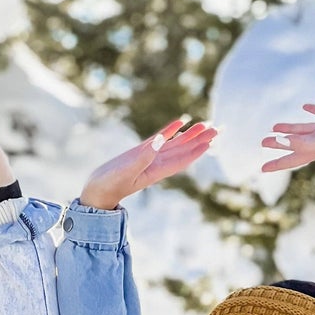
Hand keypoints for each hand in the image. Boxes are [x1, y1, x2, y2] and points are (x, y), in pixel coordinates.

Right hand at [79, 119, 217, 209]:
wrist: (97, 191)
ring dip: (190, 135)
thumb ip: (144, 155)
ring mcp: (149, 158)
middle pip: (183, 150)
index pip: (182, 159)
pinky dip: (171, 130)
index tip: (212, 140)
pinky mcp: (141, 152)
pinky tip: (181, 122)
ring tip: (205, 124)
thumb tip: (161, 139)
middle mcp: (157, 164)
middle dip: (200, 140)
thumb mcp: (127, 170)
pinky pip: (160, 139)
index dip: (197, 150)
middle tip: (217, 127)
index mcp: (156, 170)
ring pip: (175, 144)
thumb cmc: (109, 184)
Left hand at [259, 106, 314, 171]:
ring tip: (275, 126)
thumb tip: (282, 142)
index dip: (276, 163)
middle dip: (278, 144)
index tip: (261, 169)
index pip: (291, 158)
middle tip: (263, 142)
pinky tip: (305, 106)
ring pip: (304, 129)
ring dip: (290, 128)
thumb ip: (303, 143)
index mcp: (314, 150)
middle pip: (293, 143)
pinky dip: (313, 109)